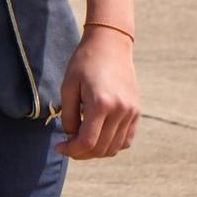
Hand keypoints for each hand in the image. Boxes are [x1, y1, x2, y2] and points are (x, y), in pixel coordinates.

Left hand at [56, 25, 139, 159]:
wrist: (110, 43)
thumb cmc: (85, 62)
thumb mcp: (68, 85)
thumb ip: (68, 116)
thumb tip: (71, 137)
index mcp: (101, 104)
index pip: (87, 142)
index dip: (71, 150)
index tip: (60, 146)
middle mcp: (120, 110)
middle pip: (101, 149)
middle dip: (81, 153)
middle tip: (68, 145)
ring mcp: (131, 112)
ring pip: (114, 147)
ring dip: (96, 151)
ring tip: (82, 141)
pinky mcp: (136, 111)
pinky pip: (126, 139)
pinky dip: (112, 144)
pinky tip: (99, 135)